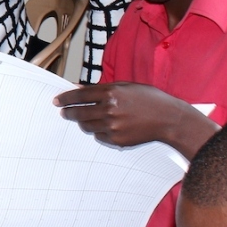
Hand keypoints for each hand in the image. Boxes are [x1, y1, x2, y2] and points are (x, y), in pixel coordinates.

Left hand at [53, 82, 218, 157]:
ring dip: (83, 122)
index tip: (57, 101)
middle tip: (65, 112)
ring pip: (86, 126)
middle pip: (78, 113)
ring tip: (87, 118)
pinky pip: (99, 137)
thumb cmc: (150, 100)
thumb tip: (79, 89)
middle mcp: (110, 109)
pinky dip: (98, 132)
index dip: (65, 99)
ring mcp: (113, 126)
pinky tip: (106, 126)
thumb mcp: (126, 86)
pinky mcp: (117, 140)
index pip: (79, 96)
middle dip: (69, 112)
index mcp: (111, 92)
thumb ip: (102, 88)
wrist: (169, 120)